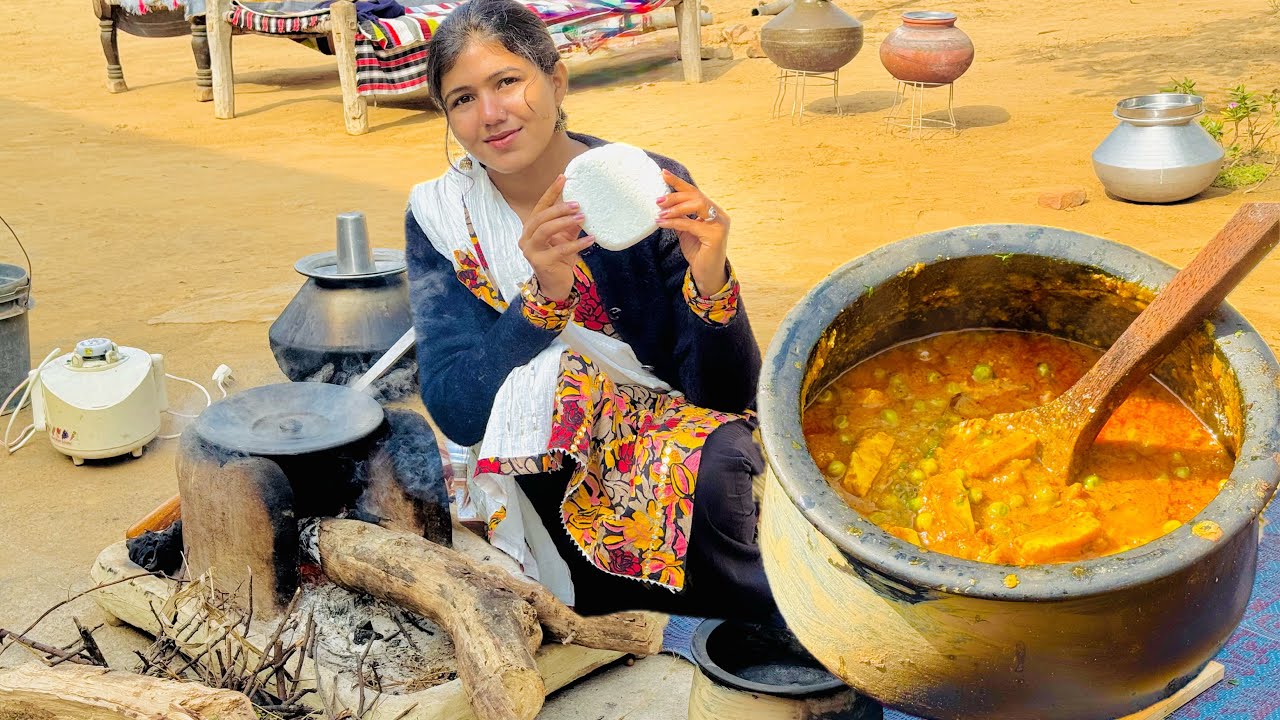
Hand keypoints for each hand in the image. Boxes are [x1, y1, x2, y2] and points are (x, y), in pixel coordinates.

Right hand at [518, 175, 594, 301]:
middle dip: (559, 208)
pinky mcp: (540, 262)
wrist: (556, 285)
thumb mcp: (565, 237)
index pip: (540, 206)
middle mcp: (526, 238)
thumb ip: (570, 223)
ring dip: (564, 222)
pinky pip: (560, 249)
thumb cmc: (560, 259)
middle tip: (578, 204)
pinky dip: (577, 244)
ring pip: (545, 230)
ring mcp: (530, 251)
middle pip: (541, 217)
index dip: (551, 192)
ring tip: (582, 218)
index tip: (562, 178)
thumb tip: (583, 205)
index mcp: (531, 228)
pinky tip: (590, 239)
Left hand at [656, 169, 729, 293]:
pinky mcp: (715, 236)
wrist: (707, 275)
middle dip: (675, 195)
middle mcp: (719, 215)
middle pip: (696, 195)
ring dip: (676, 207)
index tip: (663, 174)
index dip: (679, 182)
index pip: (695, 192)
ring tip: (660, 212)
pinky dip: (675, 222)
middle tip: (658, 200)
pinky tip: (662, 222)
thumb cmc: (698, 253)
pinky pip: (691, 224)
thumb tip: (663, 205)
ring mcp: (720, 224)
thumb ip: (680, 218)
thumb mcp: (686, 231)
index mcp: (714, 211)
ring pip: (697, 205)